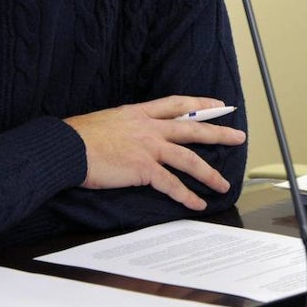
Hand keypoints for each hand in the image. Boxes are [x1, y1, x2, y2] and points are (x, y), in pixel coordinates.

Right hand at [63, 95, 246, 210]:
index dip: (201, 103)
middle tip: (238, 136)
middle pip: (192, 128)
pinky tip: (197, 203)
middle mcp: (149, 127)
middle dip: (219, 132)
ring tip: (223, 183)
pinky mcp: (143, 168)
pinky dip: (187, 196)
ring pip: (189, 158)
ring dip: (209, 173)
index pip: (177, 103)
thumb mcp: (108, 120)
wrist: (67, 147)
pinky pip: (172, 184)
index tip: (218, 104)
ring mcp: (148, 147)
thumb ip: (126, 126)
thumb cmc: (80, 136)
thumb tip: (130, 135)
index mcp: (139, 112)